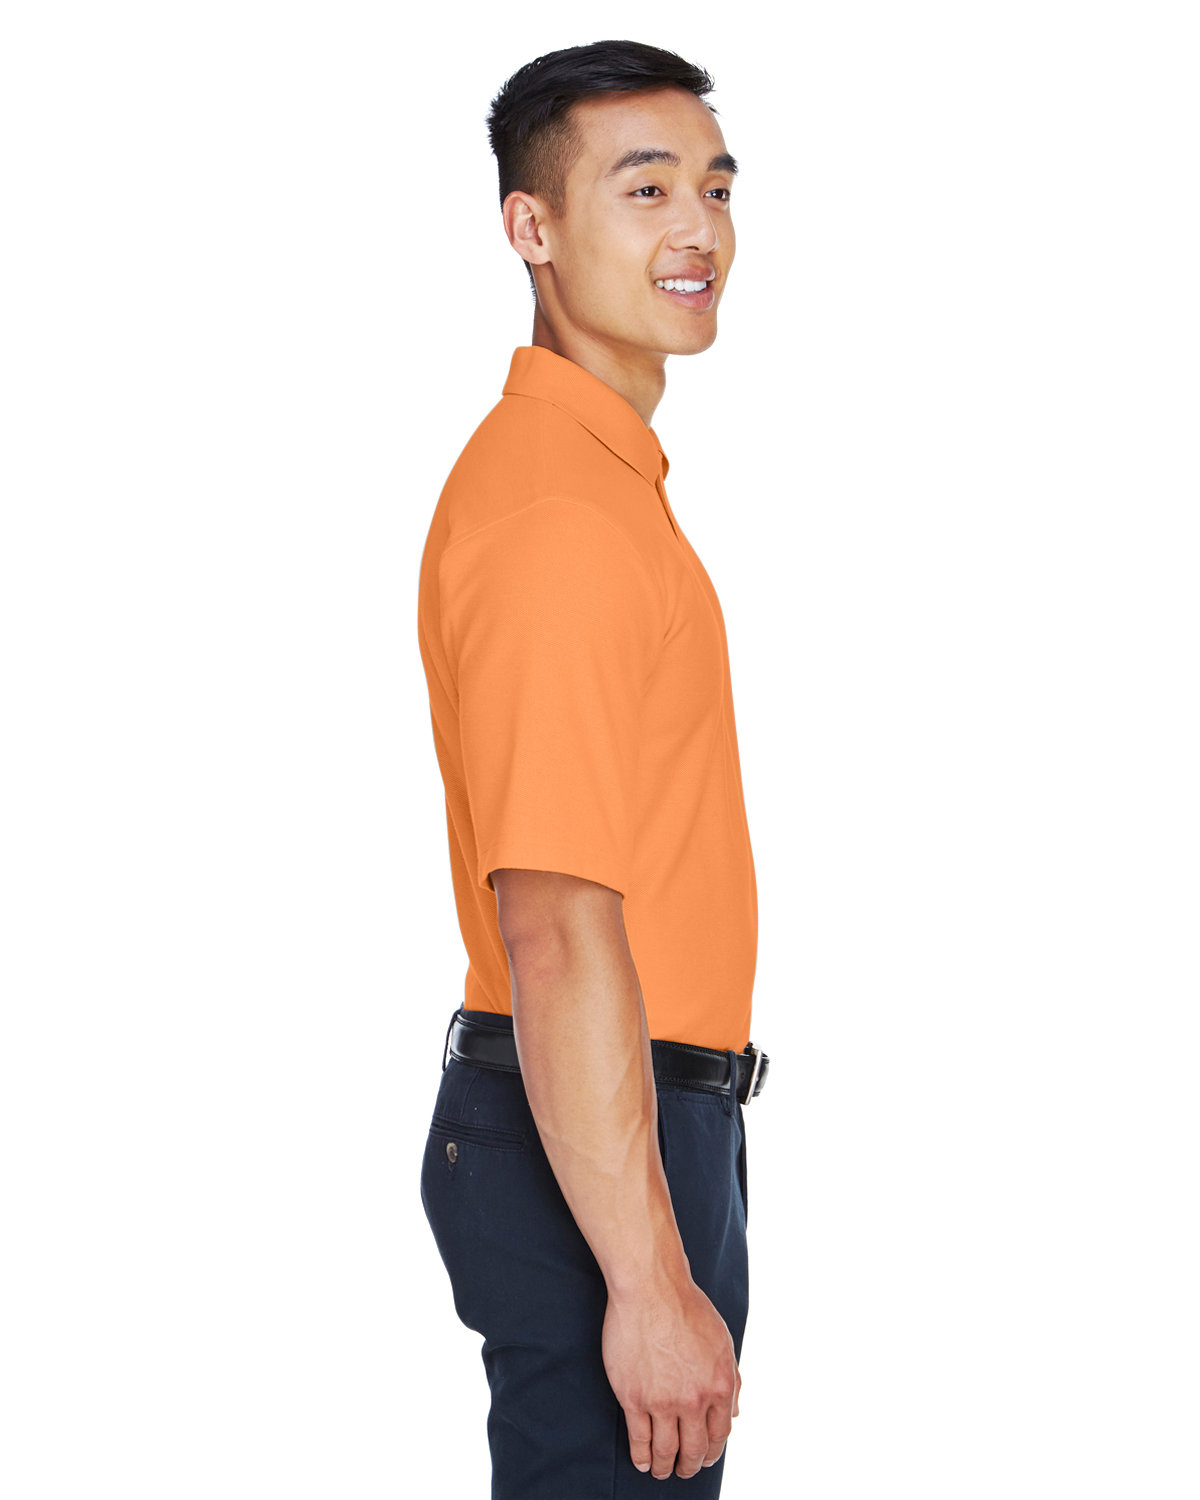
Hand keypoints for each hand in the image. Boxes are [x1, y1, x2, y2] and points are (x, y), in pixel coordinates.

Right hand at [602, 1274, 740, 1479]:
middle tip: (684, 1470)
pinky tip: (642, 1462)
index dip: (712, 1451)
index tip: (705, 1457)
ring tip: (662, 1470)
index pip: (719, 1434)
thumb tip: (734, 1414)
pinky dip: (641, 1456)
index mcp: (720, 1386)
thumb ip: (732, 1380)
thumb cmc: (687, 1307)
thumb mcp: (722, 1341)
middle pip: (693, 1449)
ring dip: (664, 1466)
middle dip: (690, 1466)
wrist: (651, 1288)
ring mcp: (662, 1401)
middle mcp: (694, 1400)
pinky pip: (639, 1439)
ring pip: (665, 1450)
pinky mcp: (633, 1397)